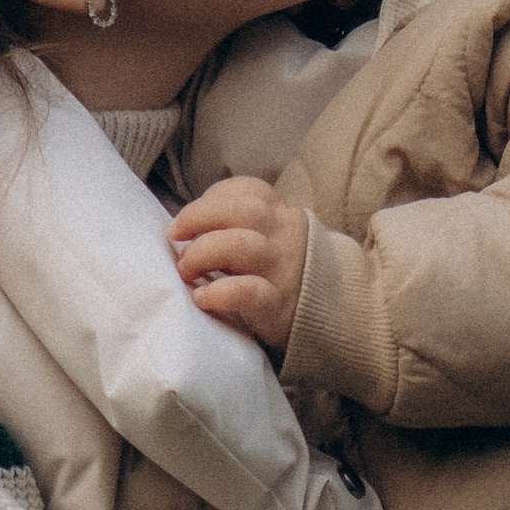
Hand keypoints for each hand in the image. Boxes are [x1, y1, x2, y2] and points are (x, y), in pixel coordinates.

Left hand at [168, 178, 308, 350]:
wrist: (335, 318)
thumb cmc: (283, 276)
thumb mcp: (272, 241)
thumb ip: (241, 228)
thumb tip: (185, 229)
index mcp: (282, 216)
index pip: (250, 191)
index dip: (213, 198)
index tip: (190, 220)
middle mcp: (285, 236)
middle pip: (245, 210)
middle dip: (199, 216)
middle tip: (174, 236)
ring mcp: (283, 270)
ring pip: (243, 245)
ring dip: (204, 252)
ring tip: (185, 269)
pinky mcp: (278, 305)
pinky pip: (249, 292)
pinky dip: (219, 292)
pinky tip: (201, 298)